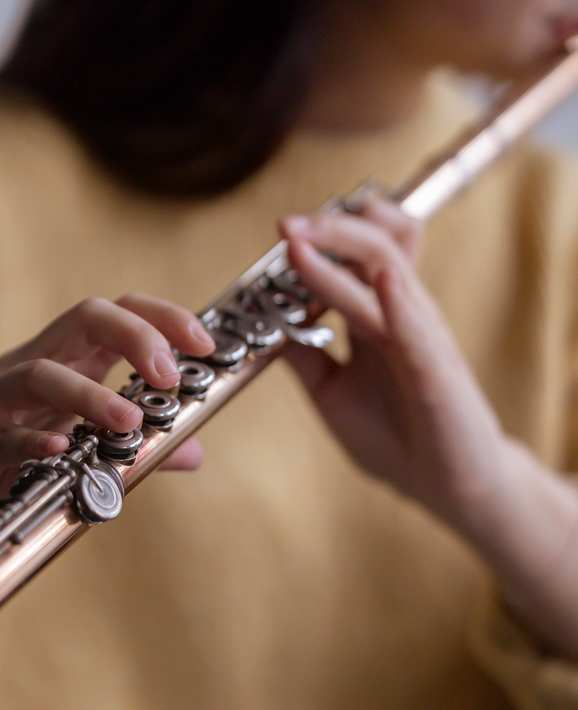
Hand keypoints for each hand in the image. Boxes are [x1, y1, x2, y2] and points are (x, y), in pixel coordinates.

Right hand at [0, 294, 214, 547]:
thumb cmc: (9, 466)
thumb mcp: (79, 453)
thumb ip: (135, 449)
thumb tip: (193, 451)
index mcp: (64, 362)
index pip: (117, 314)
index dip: (163, 318)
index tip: (203, 344)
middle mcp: (29, 366)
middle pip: (84, 318)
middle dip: (136, 336)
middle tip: (169, 376)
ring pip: (41, 372)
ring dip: (89, 394)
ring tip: (129, 421)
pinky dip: (30, 441)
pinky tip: (60, 451)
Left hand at [280, 200, 508, 537]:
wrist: (445, 485)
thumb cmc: (394, 436)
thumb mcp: (332, 392)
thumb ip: (304, 357)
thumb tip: (265, 327)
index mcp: (377, 317)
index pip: (355, 254)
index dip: (323, 234)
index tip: (283, 228)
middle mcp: (401, 315)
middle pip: (373, 247)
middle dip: (329, 229)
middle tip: (286, 224)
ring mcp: (421, 337)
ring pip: (390, 272)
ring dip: (347, 250)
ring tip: (304, 239)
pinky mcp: (436, 371)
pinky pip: (417, 329)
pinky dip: (398, 302)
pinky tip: (383, 280)